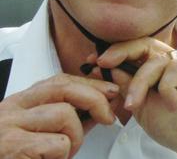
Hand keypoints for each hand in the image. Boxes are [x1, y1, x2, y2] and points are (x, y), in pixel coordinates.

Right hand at [0, 74, 118, 157]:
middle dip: (95, 99)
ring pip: (64, 114)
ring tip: (64, 153)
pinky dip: (63, 155)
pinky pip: (58, 143)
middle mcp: (11, 110)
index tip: (110, 92)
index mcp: (18, 104)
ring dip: (76, 137)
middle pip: (64, 88)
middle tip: (108, 118)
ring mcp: (10, 127)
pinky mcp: (14, 147)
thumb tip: (101, 109)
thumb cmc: (17, 157)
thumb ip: (68, 120)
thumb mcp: (41, 133)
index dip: (89, 84)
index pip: (58, 81)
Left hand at [96, 38, 176, 158]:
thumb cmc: (176, 127)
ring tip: (135, 105)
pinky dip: (167, 88)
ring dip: (140, 83)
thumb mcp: (141, 106)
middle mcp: (174, 62)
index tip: (93, 62)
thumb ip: (127, 85)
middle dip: (121, 52)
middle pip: (145, 44)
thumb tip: (104, 66)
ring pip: (157, 60)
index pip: (136, 52)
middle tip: (104, 63)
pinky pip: (176, 67)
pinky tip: (171, 104)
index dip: (115, 53)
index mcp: (159, 70)